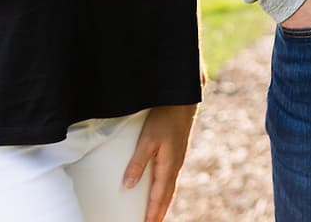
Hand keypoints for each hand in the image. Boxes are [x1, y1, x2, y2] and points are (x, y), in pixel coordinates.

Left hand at [123, 104, 197, 221]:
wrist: (182, 100)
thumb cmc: (164, 118)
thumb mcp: (147, 140)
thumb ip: (137, 163)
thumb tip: (127, 186)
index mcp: (168, 166)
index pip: (159, 197)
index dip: (152, 213)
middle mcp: (175, 166)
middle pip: (166, 196)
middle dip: (159, 212)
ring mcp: (177, 160)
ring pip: (169, 188)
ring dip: (162, 203)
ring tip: (155, 214)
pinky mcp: (176, 153)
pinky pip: (170, 179)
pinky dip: (164, 191)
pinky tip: (160, 190)